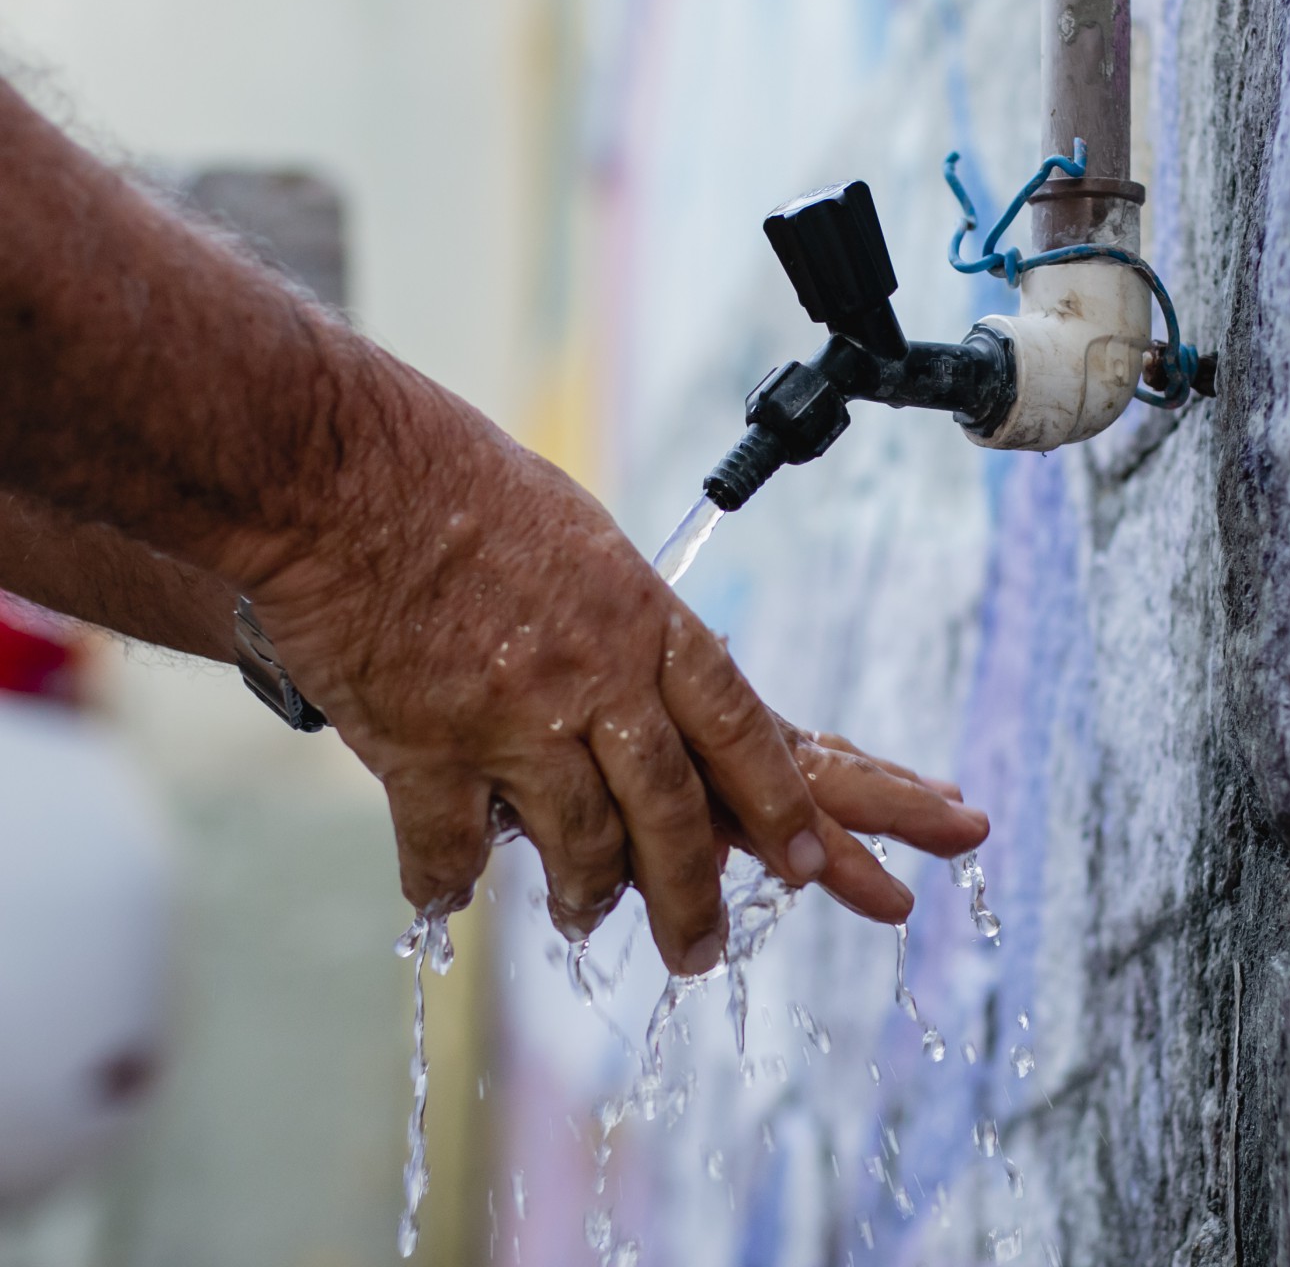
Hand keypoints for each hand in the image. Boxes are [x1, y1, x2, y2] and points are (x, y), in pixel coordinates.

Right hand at [241, 381, 986, 973]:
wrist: (341, 471)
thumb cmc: (458, 486)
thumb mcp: (585, 541)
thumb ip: (627, 624)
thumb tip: (658, 687)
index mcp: (646, 622)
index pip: (741, 730)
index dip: (783, 806)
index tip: (812, 867)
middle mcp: (597, 678)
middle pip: (674, 815)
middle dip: (692, 898)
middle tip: (698, 953)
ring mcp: (513, 718)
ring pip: (582, 847)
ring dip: (587, 898)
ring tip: (582, 920)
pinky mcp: (426, 749)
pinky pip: (452, 852)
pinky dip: (447, 884)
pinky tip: (444, 899)